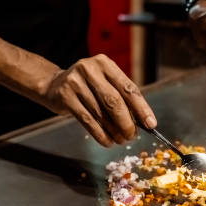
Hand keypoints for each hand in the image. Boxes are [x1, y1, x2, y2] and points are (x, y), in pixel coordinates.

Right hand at [39, 54, 156, 146]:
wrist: (54, 85)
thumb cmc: (87, 86)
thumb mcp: (104, 83)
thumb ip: (122, 97)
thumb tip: (142, 122)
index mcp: (105, 63)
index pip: (128, 87)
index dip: (141, 108)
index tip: (151, 124)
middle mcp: (90, 69)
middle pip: (114, 101)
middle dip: (126, 122)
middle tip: (132, 136)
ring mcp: (75, 82)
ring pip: (101, 113)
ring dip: (114, 131)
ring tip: (121, 140)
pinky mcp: (65, 97)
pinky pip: (87, 120)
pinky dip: (100, 134)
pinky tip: (107, 142)